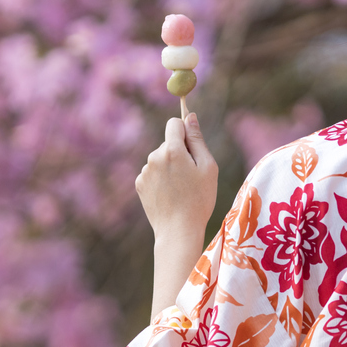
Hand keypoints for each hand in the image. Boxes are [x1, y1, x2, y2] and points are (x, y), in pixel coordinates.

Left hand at [135, 113, 217, 241]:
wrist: (178, 230)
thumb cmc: (199, 199)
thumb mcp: (207, 167)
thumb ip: (197, 139)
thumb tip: (189, 116)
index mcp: (172, 150)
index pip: (174, 124)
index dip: (185, 131)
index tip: (192, 145)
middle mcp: (154, 157)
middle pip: (168, 143)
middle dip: (179, 152)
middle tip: (190, 176)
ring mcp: (144, 171)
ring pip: (160, 159)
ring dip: (169, 167)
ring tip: (180, 188)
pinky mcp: (139, 184)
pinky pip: (153, 172)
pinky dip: (161, 179)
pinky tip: (169, 194)